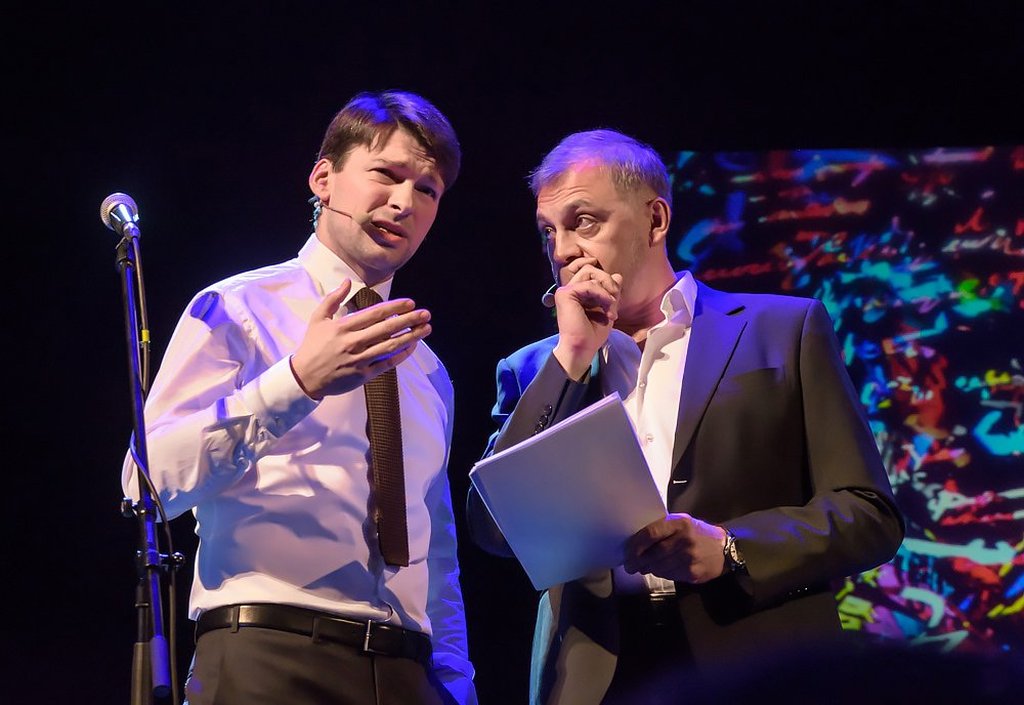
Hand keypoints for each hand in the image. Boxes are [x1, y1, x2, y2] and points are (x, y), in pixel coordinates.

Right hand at [290, 279, 431, 398]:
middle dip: (409, 319)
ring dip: (411, 337)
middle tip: (426, 313)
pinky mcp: (363, 375)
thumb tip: (348, 282)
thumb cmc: (312, 346)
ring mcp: (359, 360)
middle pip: (387, 328)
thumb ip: (333, 299)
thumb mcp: (318, 318)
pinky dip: (401, 356)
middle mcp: (353, 342)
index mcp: (343, 327)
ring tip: (426, 329)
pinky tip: (412, 347)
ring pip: (390, 346)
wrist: (305, 377)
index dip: (395, 307)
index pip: (375, 314)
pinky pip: (386, 364)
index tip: (410, 302)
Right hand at [551, 258, 622, 378]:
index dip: (608, 283)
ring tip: (611, 309)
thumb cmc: (593, 333)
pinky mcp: (565, 294)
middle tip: (614, 302)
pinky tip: (606, 308)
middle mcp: (570, 289)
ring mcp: (566, 291)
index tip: (613, 303)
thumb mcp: (608, 308)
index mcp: (578, 293)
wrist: (582, 348)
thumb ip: (611, 292)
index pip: (594, 274)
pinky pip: (589, 284)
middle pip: (592, 269)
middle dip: (608, 282)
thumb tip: (618, 275)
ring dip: (607, 291)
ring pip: (591, 273)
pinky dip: (602, 295)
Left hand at [623, 513, 726, 583]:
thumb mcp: (682, 522)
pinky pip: (669, 576)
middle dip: (637, 561)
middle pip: (652, 554)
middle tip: (630, 565)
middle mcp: (684, 540)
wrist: (724, 549)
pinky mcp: (692, 573)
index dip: (635, 545)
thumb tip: (636, 543)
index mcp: (679, 523)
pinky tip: (662, 569)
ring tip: (645, 567)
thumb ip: (662, 529)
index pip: (650, 534)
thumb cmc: (697, 533)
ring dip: (649, 569)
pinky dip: (662, 574)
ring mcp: (689, 558)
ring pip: (659, 567)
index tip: (627, 552)